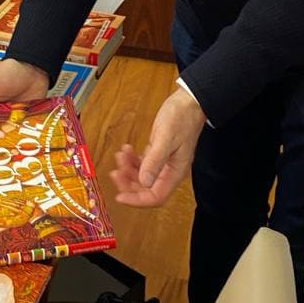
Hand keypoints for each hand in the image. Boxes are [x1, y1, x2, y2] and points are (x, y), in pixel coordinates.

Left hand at [111, 86, 206, 207]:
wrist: (188, 102)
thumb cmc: (182, 118)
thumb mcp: (166, 138)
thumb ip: (155, 161)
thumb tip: (144, 181)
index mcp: (175, 172)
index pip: (156, 197)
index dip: (137, 200)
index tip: (120, 196)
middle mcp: (169, 171)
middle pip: (146, 189)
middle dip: (128, 183)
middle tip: (115, 172)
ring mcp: (163, 162)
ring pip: (141, 176)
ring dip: (128, 170)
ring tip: (120, 156)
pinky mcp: (158, 153)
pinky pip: (142, 164)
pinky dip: (132, 160)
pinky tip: (127, 150)